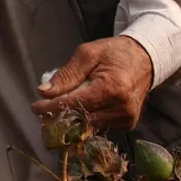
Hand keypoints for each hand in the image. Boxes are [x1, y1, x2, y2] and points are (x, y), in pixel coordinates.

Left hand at [31, 36, 153, 131]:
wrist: (145, 58)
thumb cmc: (115, 53)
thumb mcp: (88, 54)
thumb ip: (67, 74)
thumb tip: (44, 91)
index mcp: (112, 88)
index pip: (75, 104)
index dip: (53, 107)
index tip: (35, 107)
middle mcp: (122, 108)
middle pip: (81, 119)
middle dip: (60, 115)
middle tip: (43, 110)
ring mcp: (127, 119)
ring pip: (89, 127)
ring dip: (72, 120)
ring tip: (59, 109)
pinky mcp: (128, 124)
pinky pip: (100, 127)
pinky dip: (87, 120)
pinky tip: (80, 110)